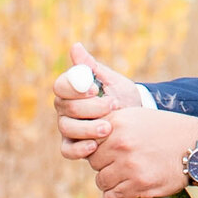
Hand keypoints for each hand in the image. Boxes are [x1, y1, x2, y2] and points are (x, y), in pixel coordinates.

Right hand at [54, 40, 144, 163]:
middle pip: (66, 108)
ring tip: (108, 128)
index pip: (61, 86)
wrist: (136, 120)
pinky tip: (94, 146)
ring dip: (88, 128)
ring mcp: (67, 127)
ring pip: (67, 128)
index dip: (76, 88)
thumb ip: (92, 67)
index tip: (95, 88)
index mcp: (71, 89)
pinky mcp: (73, 145)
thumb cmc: (122, 96)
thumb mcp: (112, 80)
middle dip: (90, 108)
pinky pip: (67, 150)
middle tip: (113, 106)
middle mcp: (64, 108)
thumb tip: (76, 46)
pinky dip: (79, 149)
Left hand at [57, 40, 194, 197]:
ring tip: (127, 174)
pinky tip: (128, 186)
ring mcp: (129, 166)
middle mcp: (120, 144)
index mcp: (118, 123)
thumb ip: (111, 119)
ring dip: (112, 180)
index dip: (98, 144)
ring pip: (101, 181)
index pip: (90, 138)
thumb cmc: (167, 130)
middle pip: (93, 161)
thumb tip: (87, 125)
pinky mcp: (138, 185)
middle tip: (122, 161)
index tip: (109, 146)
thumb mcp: (138, 115)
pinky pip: (111, 196)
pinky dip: (117, 194)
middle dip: (104, 163)